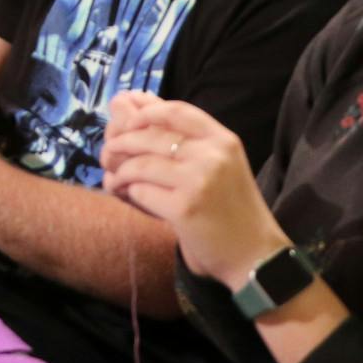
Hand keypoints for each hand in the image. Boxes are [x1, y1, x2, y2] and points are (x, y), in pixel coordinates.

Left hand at [100, 91, 286, 287]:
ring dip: (120, 172)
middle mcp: (212, 155)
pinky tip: (127, 196)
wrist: (256, 255)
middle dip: (121, 144)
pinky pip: (141, 191)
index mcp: (223, 140)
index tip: (127, 122)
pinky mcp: (184, 208)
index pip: (176, 110)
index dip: (146, 113)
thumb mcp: (220, 166)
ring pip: (141, 164)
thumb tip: (136, 107)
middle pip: (151, 136)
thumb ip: (187, 140)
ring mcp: (199, 181)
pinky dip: (129, 193)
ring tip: (114, 180)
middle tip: (107, 154)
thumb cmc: (232, 210)